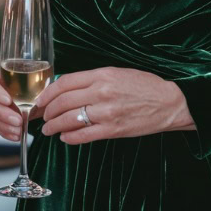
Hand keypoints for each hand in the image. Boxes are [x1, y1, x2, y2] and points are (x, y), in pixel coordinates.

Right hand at [0, 71, 28, 140]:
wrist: (33, 101)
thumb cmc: (32, 88)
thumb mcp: (34, 85)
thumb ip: (35, 88)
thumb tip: (41, 97)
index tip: (8, 100)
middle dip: (1, 113)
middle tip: (18, 120)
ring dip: (3, 125)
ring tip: (19, 130)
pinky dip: (5, 132)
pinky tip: (16, 135)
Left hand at [35, 66, 195, 144]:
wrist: (169, 102)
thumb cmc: (144, 85)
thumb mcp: (117, 73)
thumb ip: (92, 80)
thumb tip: (66, 89)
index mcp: (102, 75)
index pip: (64, 82)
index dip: (48, 93)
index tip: (41, 100)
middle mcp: (102, 92)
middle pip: (62, 102)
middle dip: (47, 111)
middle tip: (42, 116)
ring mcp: (107, 112)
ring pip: (69, 120)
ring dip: (54, 126)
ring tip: (49, 129)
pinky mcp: (113, 130)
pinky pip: (83, 136)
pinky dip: (70, 138)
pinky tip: (66, 137)